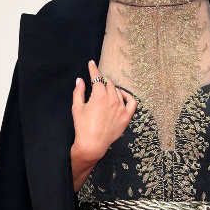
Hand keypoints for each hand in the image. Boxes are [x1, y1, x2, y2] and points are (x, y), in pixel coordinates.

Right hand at [71, 60, 136, 191]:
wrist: (92, 145)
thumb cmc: (82, 127)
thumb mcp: (77, 107)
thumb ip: (79, 91)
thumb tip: (80, 80)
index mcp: (99, 95)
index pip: (97, 77)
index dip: (93, 69)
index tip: (91, 64)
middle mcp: (112, 99)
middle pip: (108, 83)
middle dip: (102, 80)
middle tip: (98, 81)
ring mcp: (121, 108)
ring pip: (118, 91)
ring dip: (112, 88)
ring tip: (106, 91)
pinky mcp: (126, 117)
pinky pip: (132, 102)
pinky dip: (128, 96)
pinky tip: (122, 95)